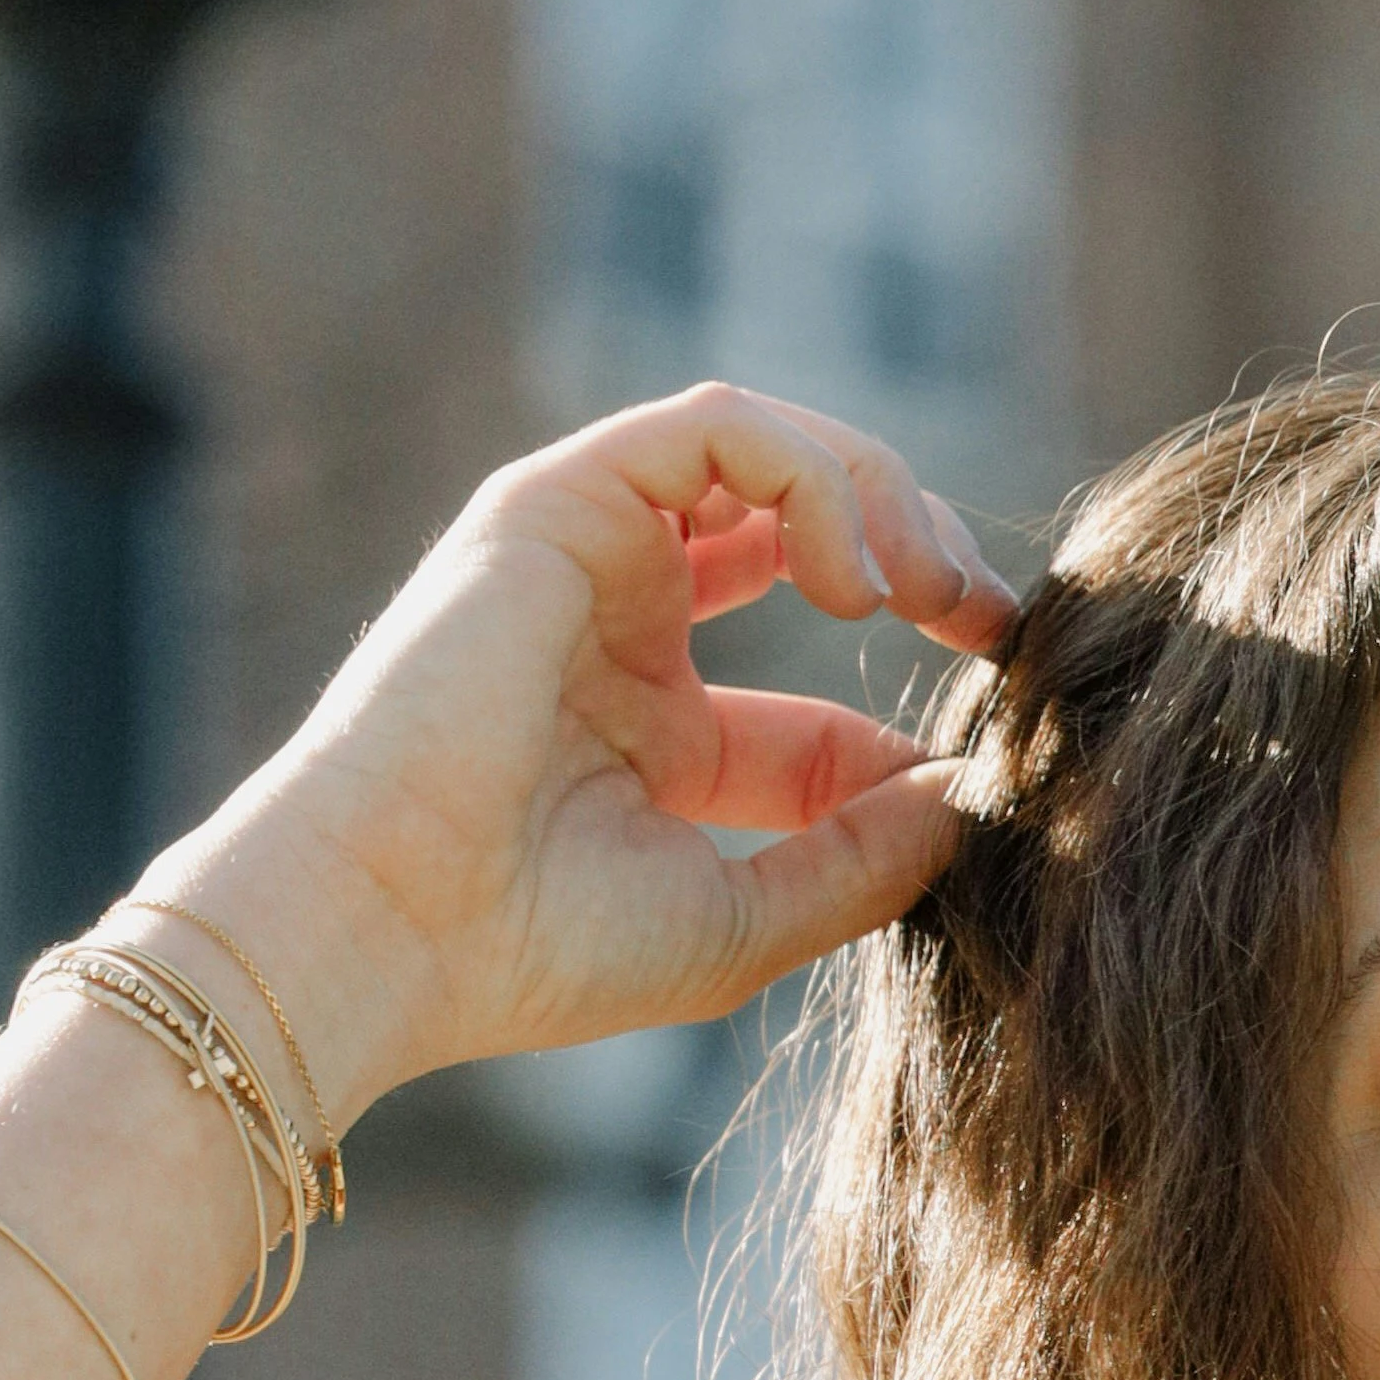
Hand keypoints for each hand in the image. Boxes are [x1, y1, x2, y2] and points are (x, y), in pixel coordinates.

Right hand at [126, 385, 1026, 1121]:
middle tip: (992, 620)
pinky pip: (718, 430)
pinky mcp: (557, 501)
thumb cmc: (530, 949)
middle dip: (919, 560)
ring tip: (929, 585)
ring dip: (878, 498)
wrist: (384, 928)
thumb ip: (860, 861)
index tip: (995, 747)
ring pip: (768, 455)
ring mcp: (586, 556)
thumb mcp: (740, 921)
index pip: (819, 710)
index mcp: (653, 736)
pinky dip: (811, 478)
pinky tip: (853, 575)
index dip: (915, 714)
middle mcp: (620, 630)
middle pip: (804, 538)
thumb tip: (974, 797)